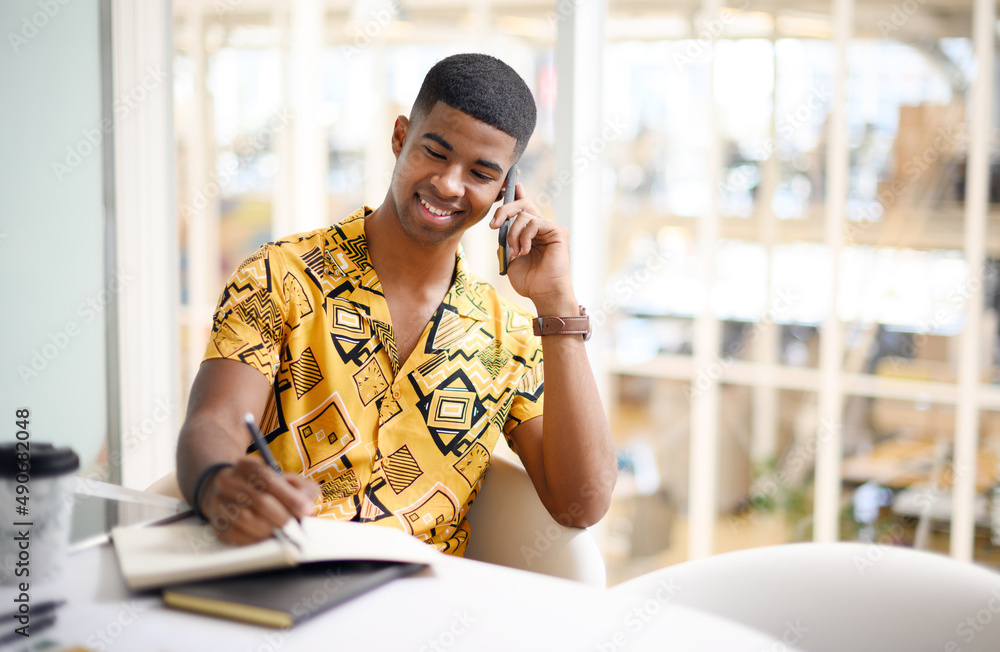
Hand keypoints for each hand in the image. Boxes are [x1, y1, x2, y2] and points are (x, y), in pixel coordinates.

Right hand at [198, 458, 319, 544]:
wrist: (230, 492)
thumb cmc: (266, 489)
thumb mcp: (285, 480)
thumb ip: (301, 489)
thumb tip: (306, 507)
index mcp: (248, 466)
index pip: (269, 480)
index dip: (290, 497)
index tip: (305, 510)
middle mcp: (229, 481)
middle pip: (259, 500)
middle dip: (282, 517)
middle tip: (294, 527)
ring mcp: (218, 501)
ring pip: (245, 518)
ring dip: (268, 529)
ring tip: (281, 533)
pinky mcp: (215, 521)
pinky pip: (234, 533)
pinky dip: (253, 539)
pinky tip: (264, 538)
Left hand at [489, 183, 577, 313]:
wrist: (543, 293)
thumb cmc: (528, 281)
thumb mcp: (508, 258)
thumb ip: (505, 240)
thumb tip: (500, 225)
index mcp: (529, 232)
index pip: (522, 206)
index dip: (516, 191)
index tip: (509, 181)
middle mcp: (539, 227)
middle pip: (521, 204)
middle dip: (504, 211)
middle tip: (493, 226)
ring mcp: (549, 228)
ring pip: (524, 215)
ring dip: (513, 234)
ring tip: (515, 252)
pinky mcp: (557, 231)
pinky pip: (534, 222)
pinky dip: (525, 236)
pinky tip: (525, 250)